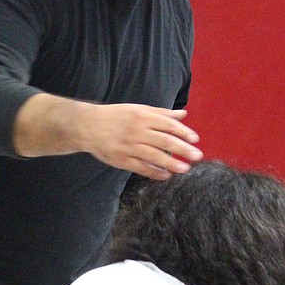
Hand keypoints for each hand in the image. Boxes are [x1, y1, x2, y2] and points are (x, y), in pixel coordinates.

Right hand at [82, 104, 201, 179]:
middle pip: (164, 141)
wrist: (88, 126)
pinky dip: (154, 173)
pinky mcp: (121, 160)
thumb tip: (183, 114)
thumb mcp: (138, 109)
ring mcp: (129, 147)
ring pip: (154, 156)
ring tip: (185, 168)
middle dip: (182, 149)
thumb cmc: (116, 116)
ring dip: (171, 163)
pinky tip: (166, 176)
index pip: (167, 124)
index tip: (195, 139)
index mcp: (142, 116)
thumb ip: (161, 113)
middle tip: (197, 156)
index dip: (183, 132)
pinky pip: (141, 168)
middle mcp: (137, 131)